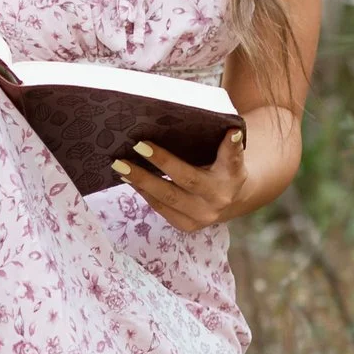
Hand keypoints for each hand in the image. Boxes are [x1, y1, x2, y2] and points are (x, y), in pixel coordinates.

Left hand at [111, 124, 248, 231]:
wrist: (228, 200)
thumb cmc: (223, 169)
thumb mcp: (231, 155)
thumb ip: (230, 145)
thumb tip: (230, 128)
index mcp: (232, 177)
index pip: (230, 158)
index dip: (228, 146)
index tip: (228, 131)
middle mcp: (217, 199)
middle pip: (186, 179)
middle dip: (160, 162)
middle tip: (137, 145)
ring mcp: (200, 216)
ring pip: (167, 197)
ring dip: (141, 180)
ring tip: (120, 164)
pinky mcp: (185, 225)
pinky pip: (160, 207)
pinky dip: (142, 191)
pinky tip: (128, 178)